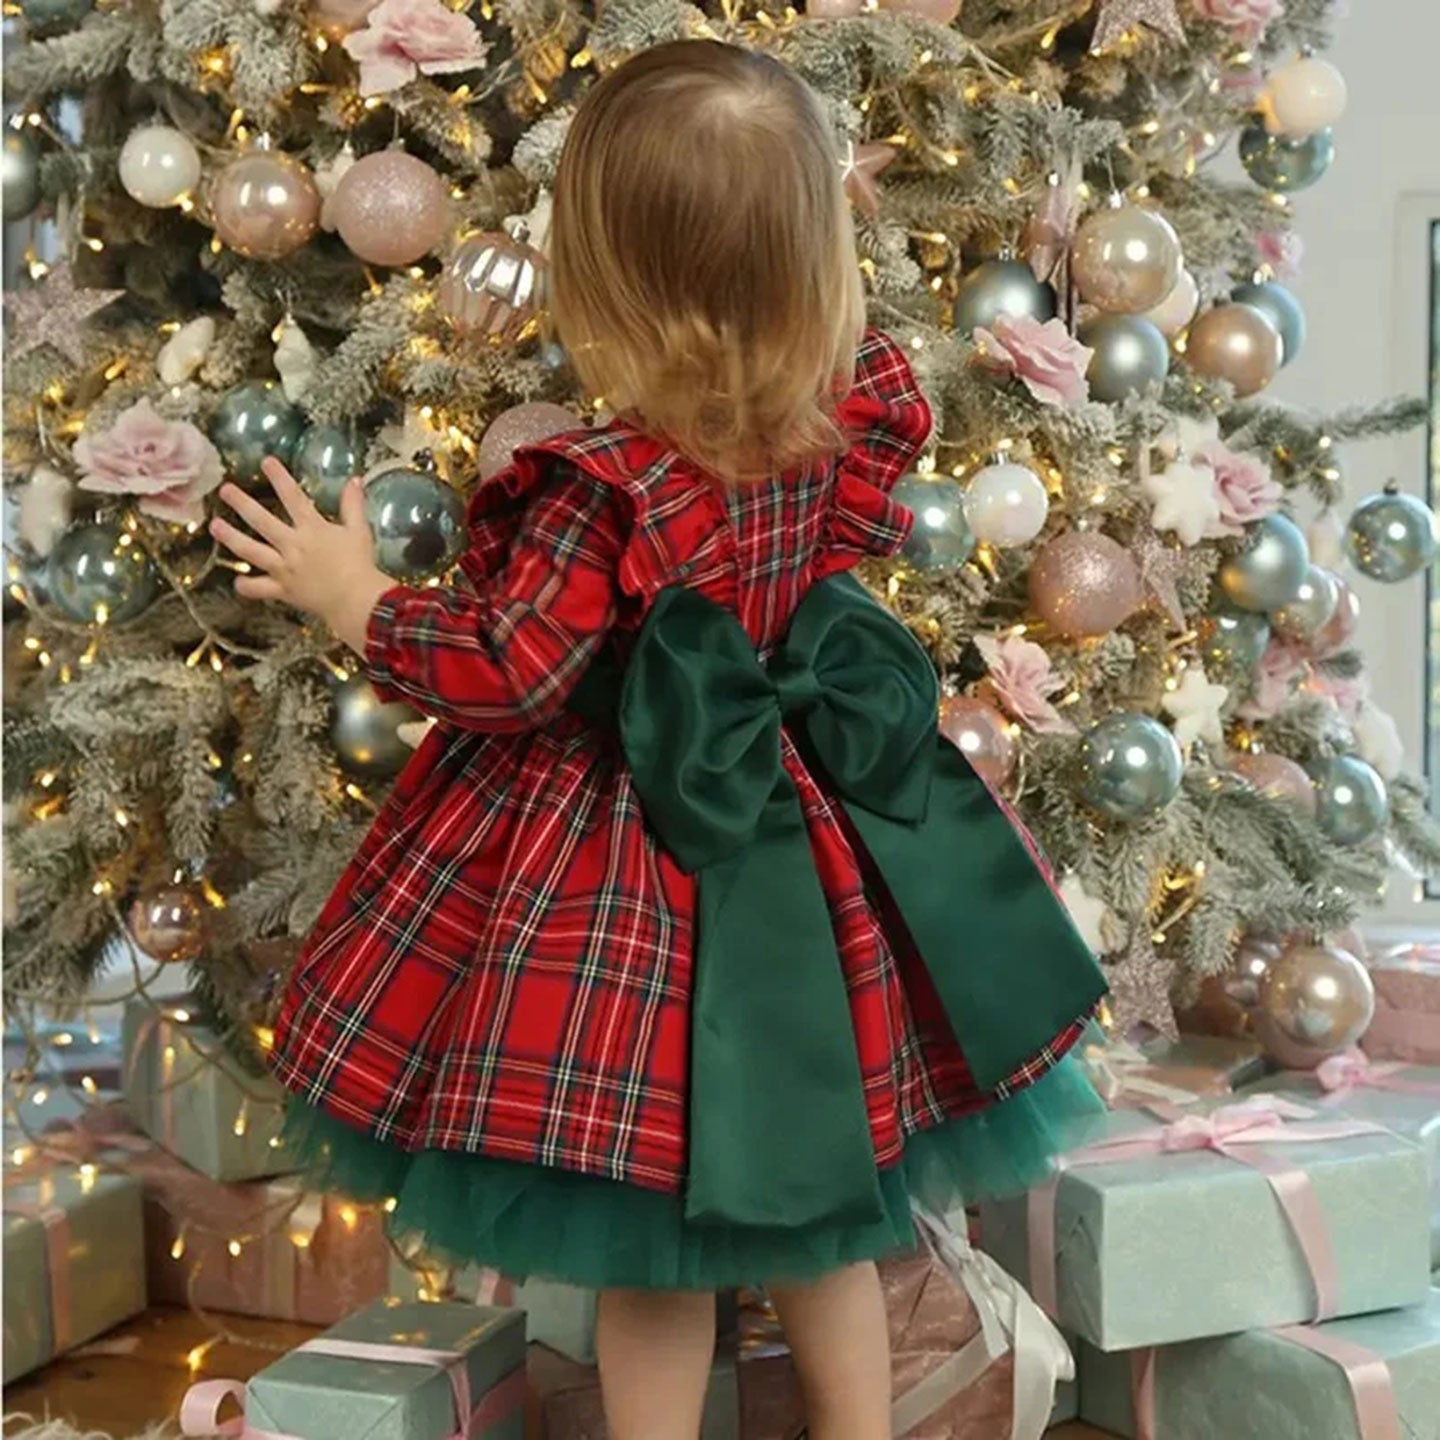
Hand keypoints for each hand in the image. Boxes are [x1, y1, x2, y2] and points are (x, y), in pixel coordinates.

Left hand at [210, 457, 393, 652]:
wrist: (356, 601)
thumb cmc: (360, 565)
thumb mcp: (359, 531)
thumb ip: (353, 505)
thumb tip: (355, 480)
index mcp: (312, 529)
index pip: (293, 497)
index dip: (279, 477)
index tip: (266, 461)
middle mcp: (293, 545)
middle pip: (261, 521)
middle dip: (241, 503)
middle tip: (225, 490)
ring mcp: (284, 568)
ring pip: (251, 551)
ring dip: (231, 538)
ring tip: (214, 527)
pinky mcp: (283, 590)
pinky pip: (259, 589)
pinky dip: (247, 586)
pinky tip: (237, 581)